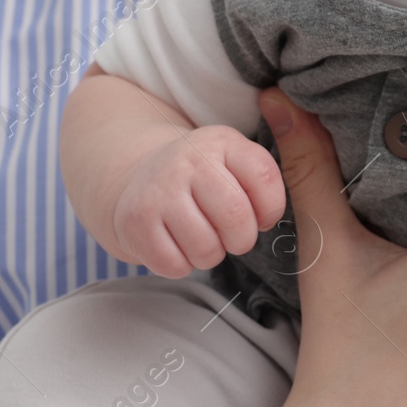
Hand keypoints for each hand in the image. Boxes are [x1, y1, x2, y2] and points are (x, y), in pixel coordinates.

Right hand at [108, 125, 284, 278]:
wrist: (141, 178)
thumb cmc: (203, 180)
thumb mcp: (234, 163)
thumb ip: (263, 183)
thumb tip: (266, 220)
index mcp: (222, 141)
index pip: (263, 176)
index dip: (271, 209)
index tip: (261, 217)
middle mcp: (189, 159)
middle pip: (236, 217)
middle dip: (242, 240)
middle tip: (232, 237)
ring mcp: (159, 189)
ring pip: (206, 248)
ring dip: (211, 256)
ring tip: (203, 239)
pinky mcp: (135, 220)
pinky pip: (174, 264)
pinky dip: (181, 265)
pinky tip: (177, 245)